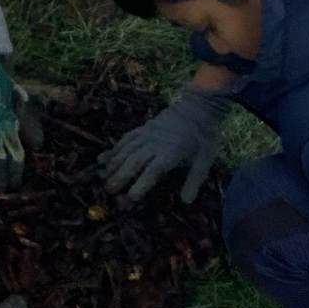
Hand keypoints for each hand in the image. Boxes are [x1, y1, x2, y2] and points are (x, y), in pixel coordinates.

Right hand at [100, 88, 230, 203]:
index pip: (153, 170)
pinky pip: (125, 138)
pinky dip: (114, 149)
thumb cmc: (203, 136)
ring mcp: (147, 133)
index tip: (132, 197)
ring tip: (103, 177)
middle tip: (109, 190)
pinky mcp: (143, 127)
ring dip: (114, 163)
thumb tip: (186, 201)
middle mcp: (155, 143)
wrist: (198, 106)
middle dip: (120, 175)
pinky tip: (105, 158)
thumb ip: (194, 181)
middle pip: (134, 160)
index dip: (141, 184)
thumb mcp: (205, 159)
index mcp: (172, 152)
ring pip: (126, 149)